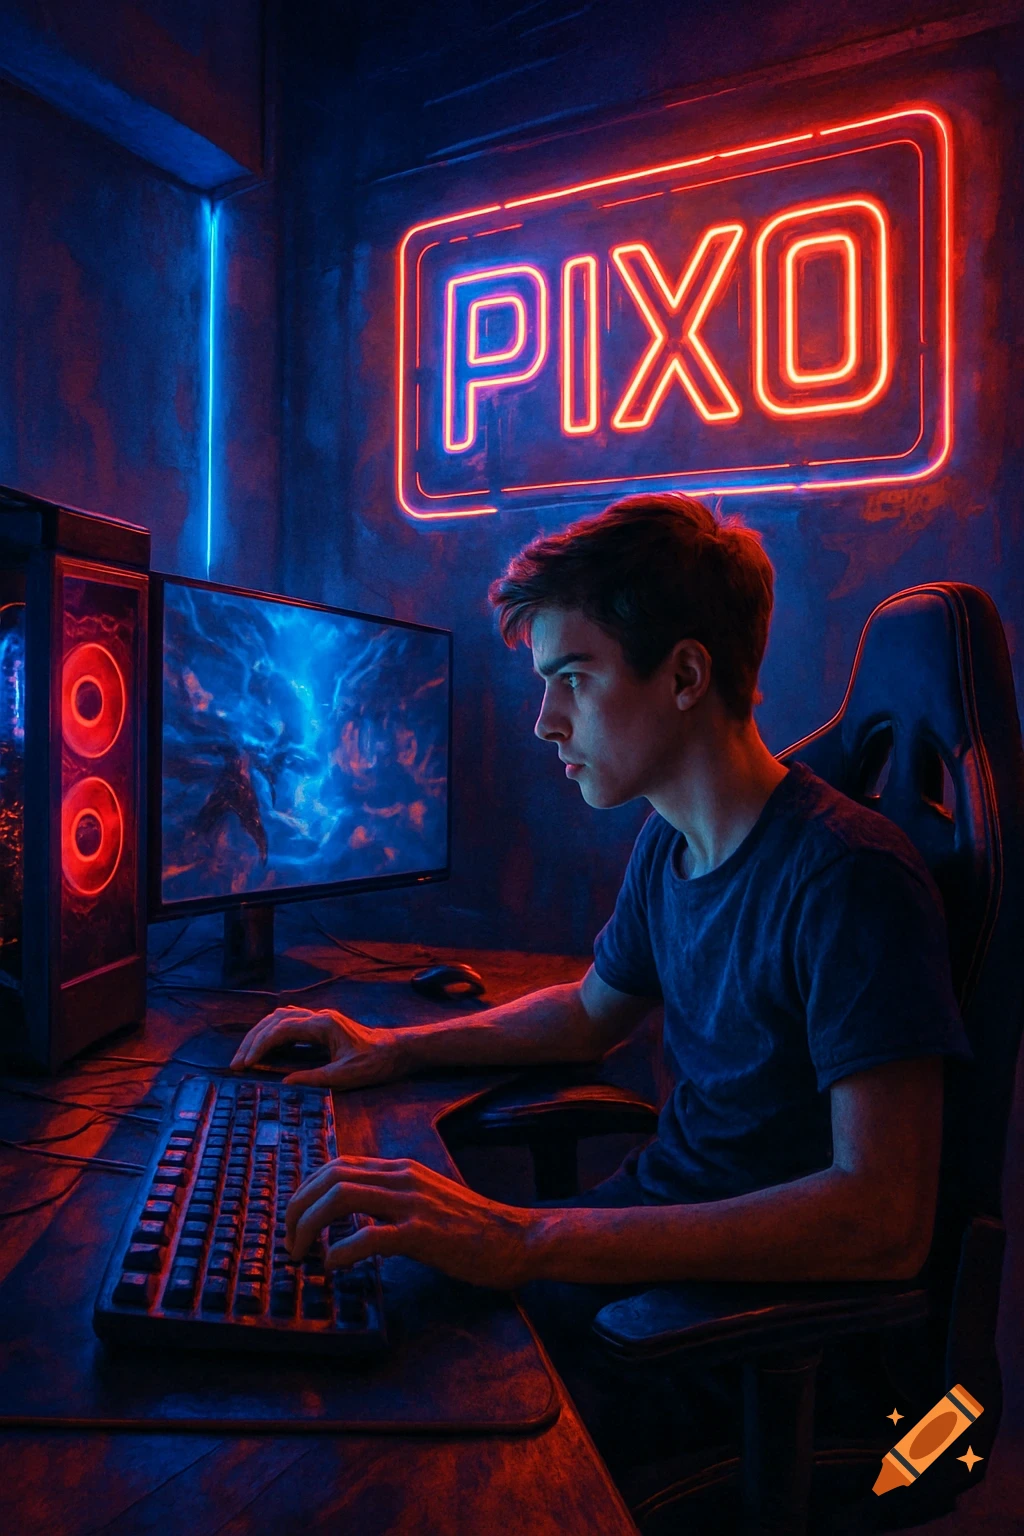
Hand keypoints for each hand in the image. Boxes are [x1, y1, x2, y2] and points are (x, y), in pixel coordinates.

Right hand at [229, 1006, 405, 1088]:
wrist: (394, 1051)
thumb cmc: (374, 1063)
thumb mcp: (345, 1076)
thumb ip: (314, 1078)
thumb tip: (284, 1082)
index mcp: (323, 1025)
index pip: (282, 1029)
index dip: (260, 1045)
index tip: (245, 1063)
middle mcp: (318, 1017)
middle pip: (275, 1020)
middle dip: (252, 1040)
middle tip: (236, 1063)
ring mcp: (318, 1019)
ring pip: (279, 1018)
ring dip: (259, 1035)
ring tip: (244, 1056)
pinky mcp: (319, 1025)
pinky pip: (288, 1023)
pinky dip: (271, 1034)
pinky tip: (264, 1049)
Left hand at [285, 1155, 537, 1288]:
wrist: (515, 1240)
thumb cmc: (469, 1228)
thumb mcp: (423, 1200)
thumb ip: (389, 1200)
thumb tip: (348, 1219)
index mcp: (400, 1169)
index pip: (336, 1166)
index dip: (305, 1191)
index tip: (294, 1220)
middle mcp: (402, 1178)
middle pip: (331, 1177)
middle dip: (298, 1208)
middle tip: (289, 1242)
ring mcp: (412, 1203)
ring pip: (342, 1197)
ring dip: (310, 1226)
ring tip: (303, 1254)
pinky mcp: (423, 1233)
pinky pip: (370, 1236)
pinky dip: (342, 1251)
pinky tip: (334, 1265)